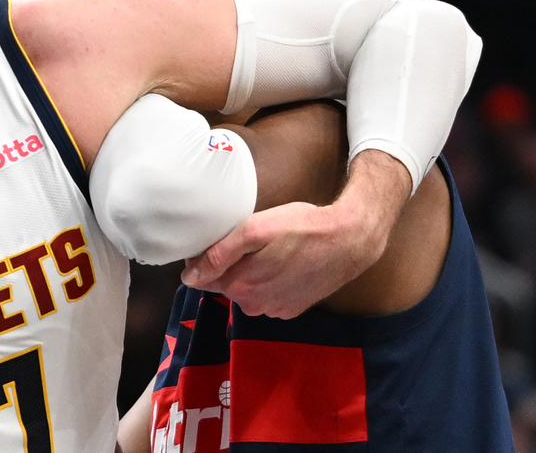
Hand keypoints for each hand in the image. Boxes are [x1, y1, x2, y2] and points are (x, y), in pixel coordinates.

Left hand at [181, 149, 410, 317]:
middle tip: (248, 241)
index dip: (204, 257)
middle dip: (227, 265)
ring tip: (267, 250)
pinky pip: (266, 296)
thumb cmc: (302, 228)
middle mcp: (254, 306)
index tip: (218, 239)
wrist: (350, 241)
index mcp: (240, 286)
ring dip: (248, 273)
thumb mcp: (255, 230)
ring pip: (245, 290)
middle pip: (224, 284)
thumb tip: (189, 277)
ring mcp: (274, 310)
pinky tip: (281, 263)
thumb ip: (219, 254)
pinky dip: (268, 281)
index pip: (202, 277)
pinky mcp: (291, 309)